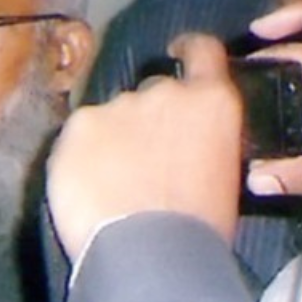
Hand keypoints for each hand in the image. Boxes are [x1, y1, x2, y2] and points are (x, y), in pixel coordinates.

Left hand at [46, 33, 242, 261]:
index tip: (177, 52)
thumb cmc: (200, 226)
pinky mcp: (77, 127)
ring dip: (112, 139)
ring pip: (111, 116)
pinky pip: (79, 135)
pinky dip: (81, 154)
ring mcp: (117, 107)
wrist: (152, 251)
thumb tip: (188, 142)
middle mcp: (165, 93)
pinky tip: (90, 185)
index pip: (202, 52)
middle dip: (147, 119)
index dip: (189, 50)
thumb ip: (204, 140)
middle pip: (152, 93)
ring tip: (114, 183)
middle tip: (144, 160)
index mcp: (213, 102)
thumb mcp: (224, 173)